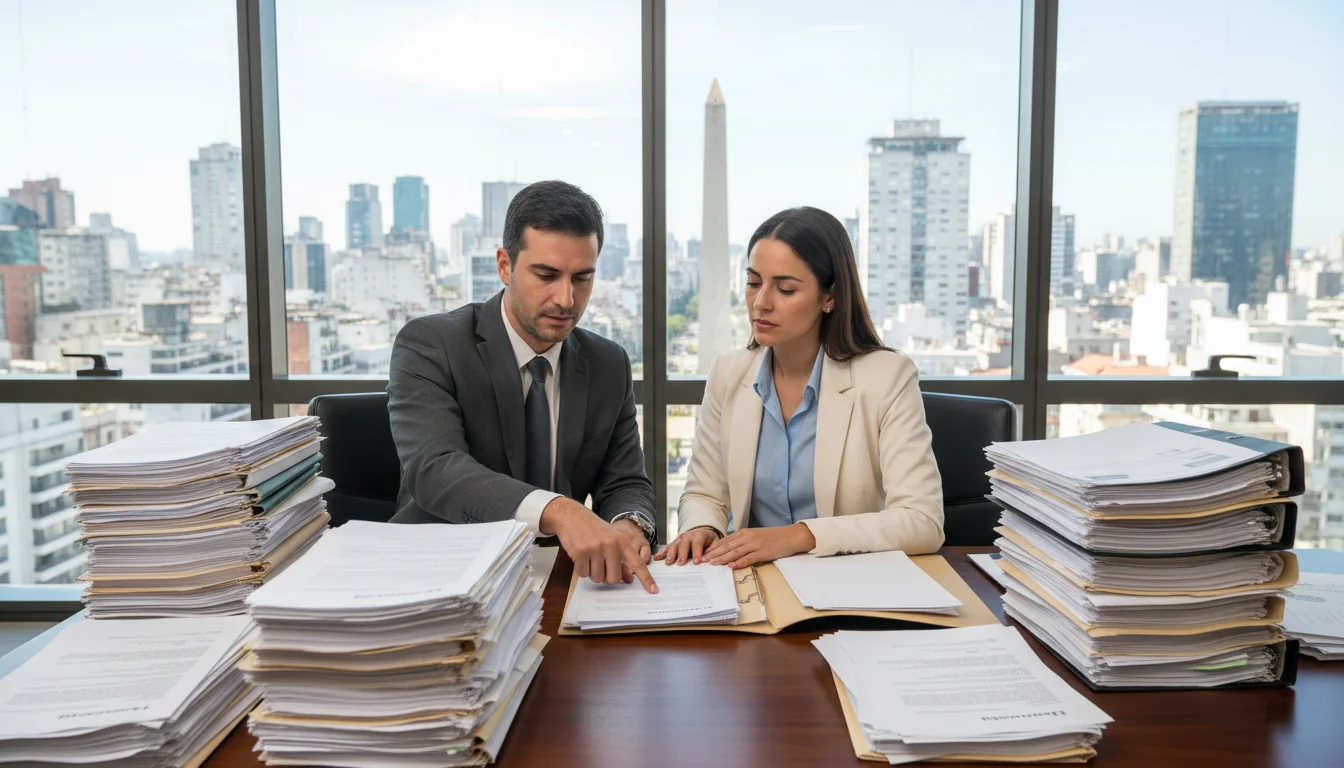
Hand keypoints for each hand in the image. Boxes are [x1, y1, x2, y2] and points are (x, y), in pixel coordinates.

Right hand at [541, 498, 657, 592]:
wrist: (572, 516)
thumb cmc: (594, 530)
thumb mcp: (612, 540)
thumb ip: (621, 559)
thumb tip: (629, 579)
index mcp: (622, 542)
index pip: (637, 563)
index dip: (646, 579)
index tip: (654, 591)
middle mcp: (611, 545)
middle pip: (614, 578)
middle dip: (606, 577)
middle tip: (600, 565)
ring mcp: (595, 548)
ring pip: (597, 578)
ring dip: (592, 572)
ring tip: (589, 556)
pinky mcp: (580, 552)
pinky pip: (583, 574)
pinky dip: (581, 569)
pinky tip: (580, 555)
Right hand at [654, 527, 720, 565]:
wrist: (702, 532)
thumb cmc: (709, 541)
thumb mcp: (715, 543)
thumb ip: (714, 550)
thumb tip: (712, 559)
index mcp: (699, 535)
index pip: (698, 543)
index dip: (697, 552)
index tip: (696, 562)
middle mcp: (688, 536)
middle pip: (684, 544)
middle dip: (682, 554)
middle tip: (681, 563)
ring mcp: (679, 539)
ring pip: (674, 546)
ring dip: (671, 554)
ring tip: (668, 562)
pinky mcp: (674, 543)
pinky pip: (667, 547)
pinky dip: (662, 552)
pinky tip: (657, 558)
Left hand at [703, 523, 816, 569]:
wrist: (791, 536)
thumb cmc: (774, 537)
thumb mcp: (756, 536)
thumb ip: (743, 541)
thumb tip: (730, 550)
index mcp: (745, 533)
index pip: (726, 541)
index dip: (714, 548)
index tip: (704, 554)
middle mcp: (748, 537)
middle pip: (728, 546)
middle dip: (714, 553)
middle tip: (703, 560)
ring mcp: (756, 544)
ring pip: (736, 552)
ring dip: (723, 558)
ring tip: (713, 564)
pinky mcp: (764, 552)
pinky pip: (749, 558)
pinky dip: (740, 562)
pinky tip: (732, 566)